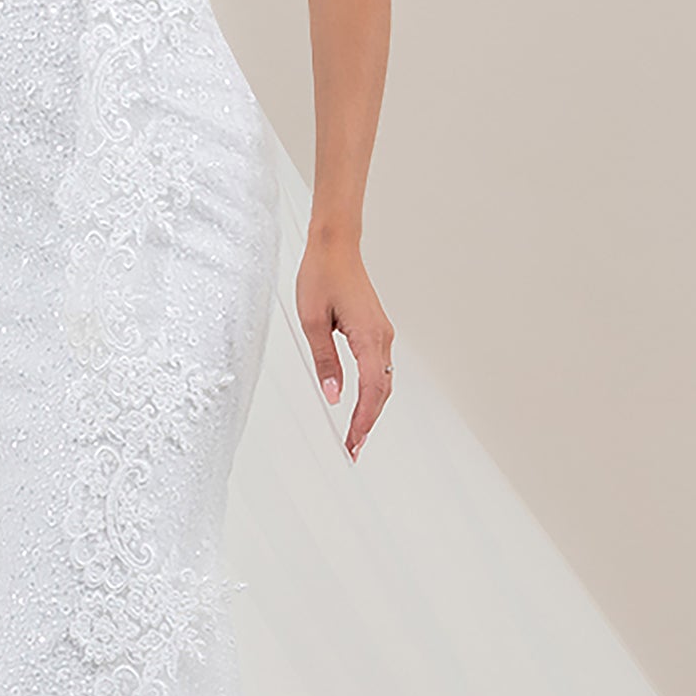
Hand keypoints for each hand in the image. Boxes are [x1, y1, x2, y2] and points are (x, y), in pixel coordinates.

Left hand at [296, 231, 392, 458]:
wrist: (335, 247)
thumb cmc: (322, 276)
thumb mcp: (312, 322)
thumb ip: (325, 361)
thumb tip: (333, 395)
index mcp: (368, 336)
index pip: (371, 389)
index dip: (363, 419)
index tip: (353, 442)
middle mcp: (382, 337)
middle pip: (382, 390)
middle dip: (368, 422)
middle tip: (352, 448)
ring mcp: (382, 334)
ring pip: (383, 381)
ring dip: (371, 409)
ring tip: (356, 434)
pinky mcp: (376, 330)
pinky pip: (380, 368)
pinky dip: (373, 391)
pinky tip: (362, 404)